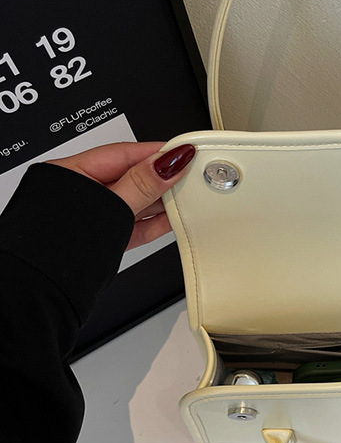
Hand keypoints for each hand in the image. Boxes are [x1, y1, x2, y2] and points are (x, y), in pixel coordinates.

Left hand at [47, 141, 195, 250]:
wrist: (45, 289)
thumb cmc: (56, 246)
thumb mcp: (110, 208)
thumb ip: (141, 186)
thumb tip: (168, 163)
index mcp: (71, 173)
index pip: (124, 153)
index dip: (157, 152)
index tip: (186, 153)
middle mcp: (83, 193)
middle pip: (133, 177)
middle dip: (164, 177)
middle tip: (193, 175)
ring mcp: (96, 217)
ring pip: (138, 202)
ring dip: (164, 201)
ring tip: (189, 197)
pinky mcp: (108, 238)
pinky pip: (138, 225)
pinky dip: (157, 222)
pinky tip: (175, 218)